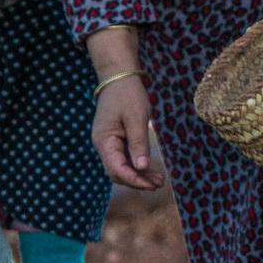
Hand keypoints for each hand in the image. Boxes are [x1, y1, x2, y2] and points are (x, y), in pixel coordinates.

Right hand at [92, 75, 163, 190]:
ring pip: (122, 168)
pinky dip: (138, 166)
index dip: (134, 180)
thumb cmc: (127, 94)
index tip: (152, 185)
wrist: (119, 77)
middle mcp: (103, 145)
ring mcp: (108, 144)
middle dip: (137, 181)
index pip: (116, 169)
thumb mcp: (136, 118)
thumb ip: (138, 143)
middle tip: (159, 183)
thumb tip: (141, 167)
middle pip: (118, 173)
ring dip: (139, 176)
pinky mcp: (116, 142)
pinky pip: (125, 159)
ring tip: (159, 180)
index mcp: (104, 140)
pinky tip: (152, 171)